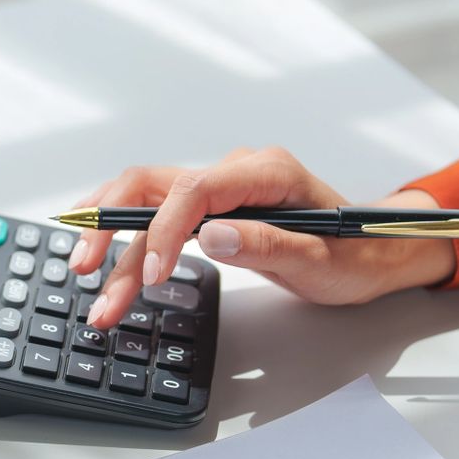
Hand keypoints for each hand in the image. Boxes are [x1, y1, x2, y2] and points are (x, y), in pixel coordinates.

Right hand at [67, 147, 455, 327]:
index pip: (195, 189)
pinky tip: (104, 258)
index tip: (153, 275)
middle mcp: (237, 172)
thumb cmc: (355, 254)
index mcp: (266, 172)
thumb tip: (212, 236)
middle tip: (85, 271)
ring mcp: (222, 188)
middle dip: (113, 228)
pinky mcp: (213, 209)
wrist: (373, 252)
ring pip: (148, 203)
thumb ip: (268, 245)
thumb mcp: (320, 260)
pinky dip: (129, 239)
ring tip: (92, 287)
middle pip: (154, 185)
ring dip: (115, 243)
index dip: (164, 230)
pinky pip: (159, 214)